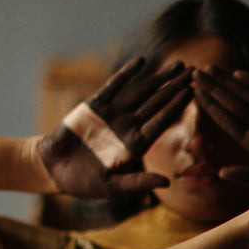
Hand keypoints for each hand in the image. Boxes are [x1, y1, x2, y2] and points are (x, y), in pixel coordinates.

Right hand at [36, 59, 191, 198]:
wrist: (54, 169)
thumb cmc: (85, 183)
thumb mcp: (113, 187)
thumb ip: (138, 183)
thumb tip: (167, 183)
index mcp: (136, 145)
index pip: (161, 122)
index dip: (176, 106)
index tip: (192, 92)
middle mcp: (128, 126)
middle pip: (157, 103)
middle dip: (174, 87)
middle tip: (194, 71)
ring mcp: (113, 114)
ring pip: (141, 91)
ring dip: (158, 78)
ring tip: (177, 64)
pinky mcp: (95, 105)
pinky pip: (113, 86)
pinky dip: (126, 73)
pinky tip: (141, 62)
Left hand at [191, 67, 248, 194]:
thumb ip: (248, 177)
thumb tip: (219, 173)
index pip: (228, 122)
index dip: (211, 107)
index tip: (193, 93)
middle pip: (234, 104)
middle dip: (214, 88)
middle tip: (193, 72)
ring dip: (229, 81)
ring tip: (209, 68)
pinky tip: (238, 75)